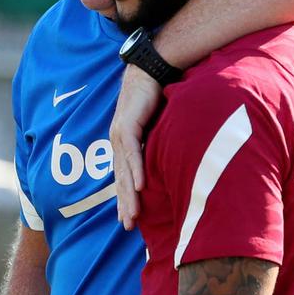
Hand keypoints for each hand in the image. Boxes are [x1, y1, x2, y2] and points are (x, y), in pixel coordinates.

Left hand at [110, 64, 162, 229]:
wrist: (153, 69)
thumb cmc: (160, 97)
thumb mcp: (160, 127)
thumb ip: (161, 145)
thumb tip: (175, 163)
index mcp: (124, 143)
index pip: (124, 176)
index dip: (126, 198)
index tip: (129, 219)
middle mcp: (118, 141)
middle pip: (122, 178)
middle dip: (125, 203)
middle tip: (128, 226)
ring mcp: (120, 133)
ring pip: (125, 170)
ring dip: (129, 194)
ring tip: (133, 215)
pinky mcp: (128, 124)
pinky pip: (133, 152)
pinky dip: (136, 170)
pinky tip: (140, 187)